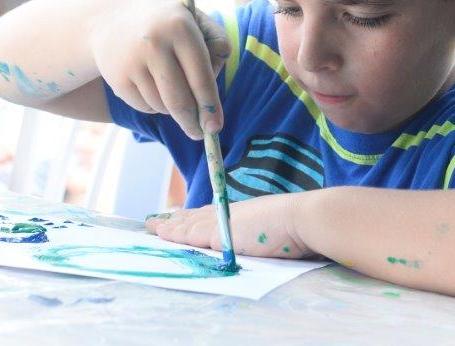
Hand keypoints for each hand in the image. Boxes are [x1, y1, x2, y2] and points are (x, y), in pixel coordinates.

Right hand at [88, 0, 230, 139]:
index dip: (210, 107)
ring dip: (172, 109)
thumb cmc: (166, 24)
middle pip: (180, 101)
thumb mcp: (195, 19)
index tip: (215, 128)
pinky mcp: (118, 78)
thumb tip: (214, 86)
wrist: (111, 19)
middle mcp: (155, 44)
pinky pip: (145, 107)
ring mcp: (133, 62)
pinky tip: (150, 85)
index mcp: (181, 28)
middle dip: (192, 122)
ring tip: (169, 87)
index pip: (201, 78)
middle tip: (198, 133)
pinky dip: (154, 105)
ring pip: (163, 107)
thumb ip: (217, 43)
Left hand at [145, 192, 310, 258]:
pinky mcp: (218, 233)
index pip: (213, 213)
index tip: (182, 214)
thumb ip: (260, 233)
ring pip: (189, 224)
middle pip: (196, 216)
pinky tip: (162, 234)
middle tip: (158, 221)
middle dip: (176, 220)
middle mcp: (229, 213)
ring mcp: (223, 222)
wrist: (301, 219)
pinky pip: (190, 234)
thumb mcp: (274, 227)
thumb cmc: (297, 225)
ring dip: (169, 226)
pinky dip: (175, 234)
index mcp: (243, 213)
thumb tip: (260, 241)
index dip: (195, 215)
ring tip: (153, 227)